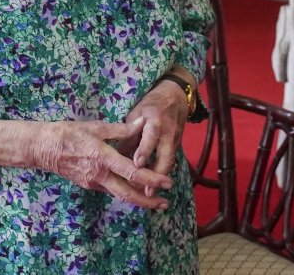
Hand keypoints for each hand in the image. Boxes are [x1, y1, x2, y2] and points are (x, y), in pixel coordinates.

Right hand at [32, 119, 173, 209]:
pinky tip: (136, 188)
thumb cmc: (70, 133)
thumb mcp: (97, 127)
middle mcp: (99, 175)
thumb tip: (143, 122)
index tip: (167, 182)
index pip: (132, 172)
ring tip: (156, 200)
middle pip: (127, 193)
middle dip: (147, 200)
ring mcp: (93, 182)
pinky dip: (125, 190)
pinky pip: (110, 189)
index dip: (151, 178)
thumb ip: (122, 129)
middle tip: (165, 203)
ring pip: (119, 194)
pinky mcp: (89, 184)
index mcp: (103, 158)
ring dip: (137, 198)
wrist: (43, 148)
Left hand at [118, 79, 189, 193]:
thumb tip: (117, 155)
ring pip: (169, 162)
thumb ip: (128, 134)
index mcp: (155, 120)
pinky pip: (168, 161)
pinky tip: (152, 187)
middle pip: (166, 155)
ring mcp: (175, 139)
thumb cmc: (150, 105)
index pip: (151, 136)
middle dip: (157, 174)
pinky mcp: (177, 146)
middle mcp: (168, 132)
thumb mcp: (136, 113)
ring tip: (150, 197)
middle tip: (148, 192)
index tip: (137, 164)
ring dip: (159, 179)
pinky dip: (160, 174)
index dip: (145, 150)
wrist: (175, 95)